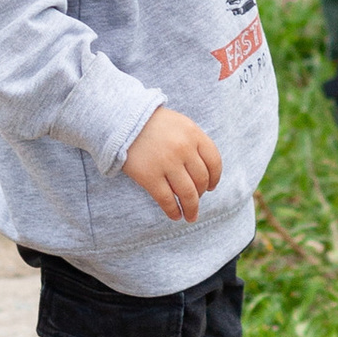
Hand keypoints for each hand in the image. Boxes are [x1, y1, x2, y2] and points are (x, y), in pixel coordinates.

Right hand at [124, 105, 222, 222]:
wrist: (122, 120)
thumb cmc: (152, 124)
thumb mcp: (179, 124)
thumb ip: (194, 143)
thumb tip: (205, 174)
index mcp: (193, 133)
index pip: (214, 161)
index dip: (215, 178)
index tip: (211, 187)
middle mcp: (183, 148)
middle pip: (201, 180)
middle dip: (201, 194)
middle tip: (196, 200)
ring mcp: (167, 162)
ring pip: (187, 193)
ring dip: (191, 209)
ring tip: (190, 216)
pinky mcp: (149, 176)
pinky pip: (166, 199)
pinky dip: (173, 211)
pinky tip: (176, 215)